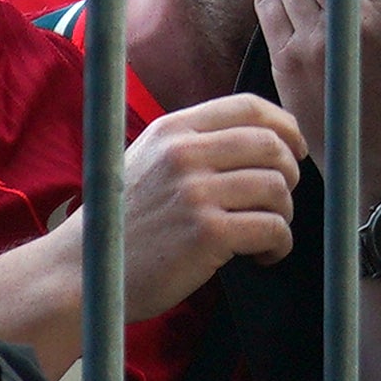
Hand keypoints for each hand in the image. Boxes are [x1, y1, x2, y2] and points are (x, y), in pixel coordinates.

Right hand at [121, 94, 304, 315]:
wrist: (83, 274)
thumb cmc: (122, 225)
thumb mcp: (148, 162)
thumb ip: (193, 146)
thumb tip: (260, 142)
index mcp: (173, 130)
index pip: (248, 107)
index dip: (286, 126)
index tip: (296, 149)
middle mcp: (184, 153)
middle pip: (271, 146)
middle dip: (290, 176)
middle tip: (279, 203)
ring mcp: (195, 192)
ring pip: (277, 188)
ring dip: (284, 215)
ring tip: (265, 236)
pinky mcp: (207, 233)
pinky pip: (273, 229)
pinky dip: (279, 245)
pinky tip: (262, 257)